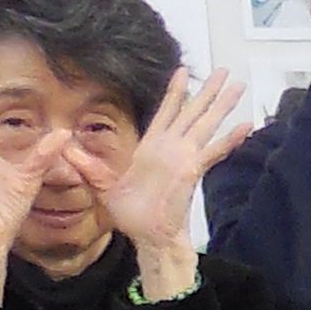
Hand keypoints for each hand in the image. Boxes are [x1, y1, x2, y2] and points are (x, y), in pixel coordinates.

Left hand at [98, 69, 254, 289]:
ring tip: (238, 86)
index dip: (175, 92)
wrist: (148, 238)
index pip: (166, 113)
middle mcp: (171, 149)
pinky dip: (229, 140)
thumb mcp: (102, 185)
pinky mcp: (191, 171)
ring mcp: (183, 158)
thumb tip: (65, 146)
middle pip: (192, 112)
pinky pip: (213, 152)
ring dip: (222, 105)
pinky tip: (245, 126)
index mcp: (152, 148)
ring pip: (205, 124)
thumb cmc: (132, 216)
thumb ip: (87, 164)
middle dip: (207, 91)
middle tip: (223, 71)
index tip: (183, 71)